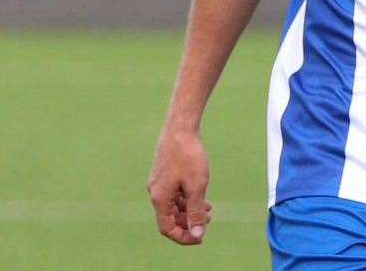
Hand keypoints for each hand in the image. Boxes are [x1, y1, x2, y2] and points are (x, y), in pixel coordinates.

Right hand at [146, 127, 212, 244]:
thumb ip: (196, 212)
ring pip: (173, 205)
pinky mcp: (165, 172)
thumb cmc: (188, 156)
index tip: (200, 238)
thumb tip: (197, 234)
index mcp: (159, 198)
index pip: (167, 228)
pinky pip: (174, 193)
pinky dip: (187, 198)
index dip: (183, 236)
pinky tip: (202, 196)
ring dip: (190, 210)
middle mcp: (156, 192)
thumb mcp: (196, 187)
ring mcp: (159, 182)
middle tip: (208, 223)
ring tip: (209, 210)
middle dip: (188, 223)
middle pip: (169, 218)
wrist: (181, 127)